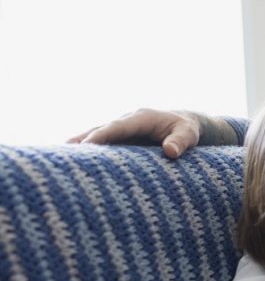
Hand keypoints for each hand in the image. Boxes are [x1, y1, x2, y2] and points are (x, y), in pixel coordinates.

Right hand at [68, 108, 200, 158]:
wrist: (184, 124)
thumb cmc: (187, 129)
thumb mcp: (189, 134)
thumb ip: (181, 141)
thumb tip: (170, 152)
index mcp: (141, 118)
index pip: (118, 127)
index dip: (102, 135)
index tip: (87, 144)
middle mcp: (127, 121)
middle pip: (101, 130)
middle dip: (84, 140)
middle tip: (64, 152)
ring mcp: (121, 130)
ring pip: (97, 135)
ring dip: (80, 145)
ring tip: (58, 158)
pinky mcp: (120, 139)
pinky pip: (102, 144)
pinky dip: (87, 151)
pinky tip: (71, 163)